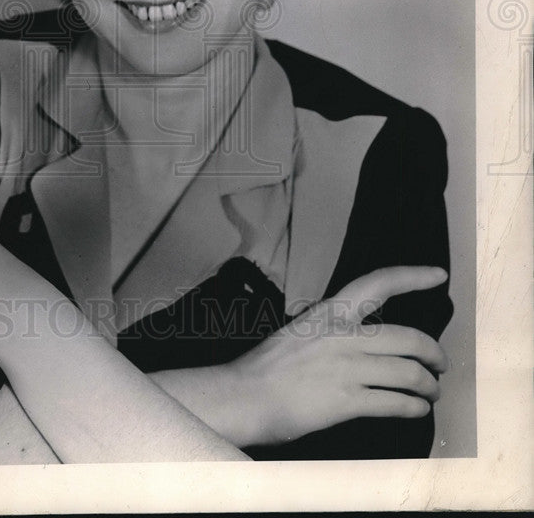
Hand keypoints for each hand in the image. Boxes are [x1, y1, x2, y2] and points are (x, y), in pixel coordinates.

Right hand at [225, 265, 449, 446]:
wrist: (244, 395)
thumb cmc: (268, 367)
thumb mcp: (301, 331)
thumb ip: (333, 332)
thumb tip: (364, 345)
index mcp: (329, 312)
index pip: (378, 283)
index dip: (413, 277)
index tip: (438, 276)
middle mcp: (343, 335)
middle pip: (408, 338)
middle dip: (434, 353)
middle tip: (440, 363)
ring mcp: (346, 367)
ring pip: (409, 373)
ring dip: (429, 385)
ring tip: (431, 392)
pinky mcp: (347, 400)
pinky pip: (396, 402)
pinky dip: (414, 407)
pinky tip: (417, 410)